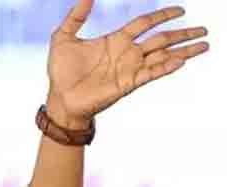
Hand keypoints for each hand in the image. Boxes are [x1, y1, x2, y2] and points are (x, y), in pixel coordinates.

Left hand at [47, 0, 208, 128]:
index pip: (144, 23)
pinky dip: (167, 66)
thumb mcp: (63, 38)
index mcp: (115, 40)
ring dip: (184, 50)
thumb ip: (76, 16)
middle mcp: (127, 53)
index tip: (181, 10)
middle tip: (204, 28)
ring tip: (205, 44)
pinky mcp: (129, 83)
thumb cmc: (61, 71)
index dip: (162, 15)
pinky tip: (181, 60)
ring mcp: (130, 69)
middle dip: (183, 33)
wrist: (60, 98)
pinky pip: (152, 72)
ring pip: (163, 55)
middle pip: (162, 39)